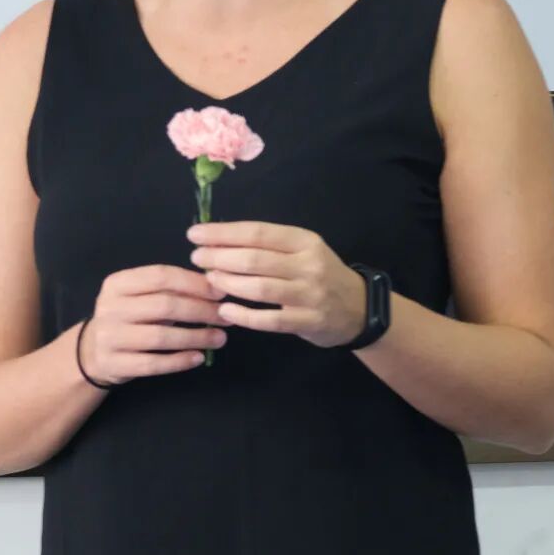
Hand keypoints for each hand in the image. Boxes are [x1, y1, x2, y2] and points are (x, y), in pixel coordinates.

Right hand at [80, 265, 229, 385]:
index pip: (161, 276)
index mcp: (118, 283)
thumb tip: (216, 287)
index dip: (194, 283)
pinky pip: (153, 363)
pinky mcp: (114, 364)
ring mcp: (110, 337)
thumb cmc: (128, 318)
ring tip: (220, 338)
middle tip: (225, 316)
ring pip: (161, 336)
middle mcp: (110, 308)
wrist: (92, 351)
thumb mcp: (141, 297)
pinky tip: (199, 357)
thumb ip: (171, 290)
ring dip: (195, 337)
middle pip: (164, 306)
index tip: (220, 292)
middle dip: (201, 310)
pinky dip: (179, 361)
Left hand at [187, 220, 367, 349]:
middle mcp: (308, 265)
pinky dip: (244, 316)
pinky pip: (269, 320)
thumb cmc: (320, 274)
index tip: (195, 234)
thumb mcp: (303, 250)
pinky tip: (225, 311)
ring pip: (259, 288)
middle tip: (197, 258)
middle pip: (255, 259)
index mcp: (304, 241)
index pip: (257, 233)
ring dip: (228, 284)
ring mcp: (309, 294)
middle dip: (219, 257)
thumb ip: (269, 246)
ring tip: (209, 281)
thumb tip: (220, 241)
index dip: (223, 233)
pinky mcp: (308, 321)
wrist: (358, 308)